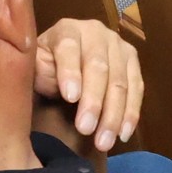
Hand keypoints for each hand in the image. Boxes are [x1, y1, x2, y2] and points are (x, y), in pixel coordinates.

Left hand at [31, 18, 143, 150]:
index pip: (69, 49)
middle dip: (94, 101)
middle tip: (85, 129)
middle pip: (98, 67)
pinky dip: (131, 113)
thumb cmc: (45, 70)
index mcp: (66, 29)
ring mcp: (118, 44)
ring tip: (103, 142)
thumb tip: (47, 78)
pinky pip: (137, 88)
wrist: (64, 67)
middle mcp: (95, 31)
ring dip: (114, 114)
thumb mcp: (35, 67)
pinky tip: (123, 134)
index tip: (70, 98)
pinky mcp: (132, 61)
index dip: (70, 73)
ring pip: (120, 81)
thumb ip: (38, 71)